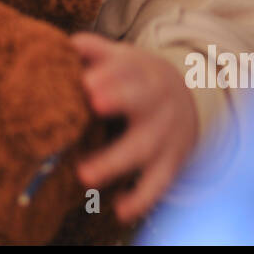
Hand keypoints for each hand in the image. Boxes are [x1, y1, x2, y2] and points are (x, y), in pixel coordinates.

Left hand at [70, 33, 198, 223]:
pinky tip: (119, 209)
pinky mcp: (169, 164)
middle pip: (140, 100)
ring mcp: (164, 135)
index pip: (127, 68)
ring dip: (114, 161)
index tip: (88, 81)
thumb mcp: (123, 58)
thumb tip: (63, 45)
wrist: (190, 99)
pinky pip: (157, 184)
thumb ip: (93, 50)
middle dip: (119, 99)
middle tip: (93, 100)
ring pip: (143, 148)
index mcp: (142, 72)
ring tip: (84, 174)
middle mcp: (155, 102)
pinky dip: (141, 199)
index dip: (110, 74)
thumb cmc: (138, 78)